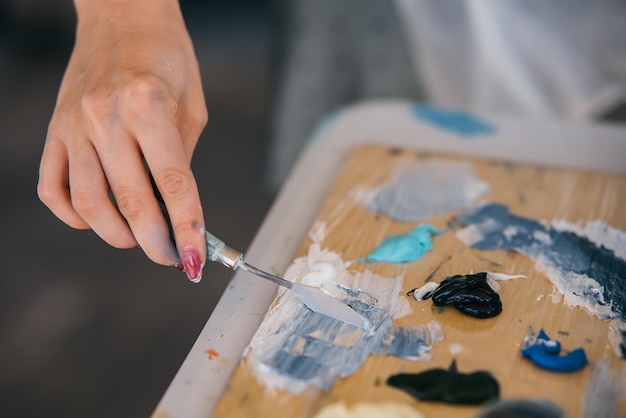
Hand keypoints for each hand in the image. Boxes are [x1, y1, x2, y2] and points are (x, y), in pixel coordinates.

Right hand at [37, 0, 207, 281]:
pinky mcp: (54, 130)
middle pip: (130, 202)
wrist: (121, 13)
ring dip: (116, 235)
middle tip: (170, 256)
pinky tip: (95, 219)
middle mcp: (106, 116)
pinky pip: (53, 188)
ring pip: (89, 204)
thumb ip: (182, 158)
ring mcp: (73, 125)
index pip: (174, 184)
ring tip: (138, 239)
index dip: (187, 229)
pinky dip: (73, 215)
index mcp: (150, 106)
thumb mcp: (192, 105)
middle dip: (155, 242)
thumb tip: (175, 209)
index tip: (195, 261)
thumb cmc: (166, 56)